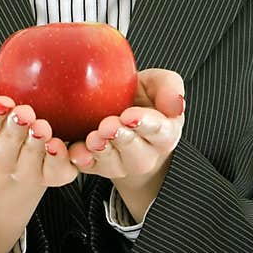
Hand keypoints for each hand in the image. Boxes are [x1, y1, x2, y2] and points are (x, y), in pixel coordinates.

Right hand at [0, 76, 79, 188]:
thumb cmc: (8, 100)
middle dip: (13, 132)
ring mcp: (25, 169)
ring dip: (34, 147)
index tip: (2, 102)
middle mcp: (0, 158)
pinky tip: (58, 145)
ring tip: (42, 127)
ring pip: (26, 166)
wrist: (38, 116)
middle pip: (2, 153)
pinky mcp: (51, 173)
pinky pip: (54, 173)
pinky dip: (57, 161)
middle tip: (25, 113)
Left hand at [64, 69, 185, 190]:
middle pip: (135, 151)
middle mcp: (145, 153)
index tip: (130, 115)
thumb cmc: (143, 98)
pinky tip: (76, 153)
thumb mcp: (157, 84)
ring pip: (113, 163)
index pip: (159, 130)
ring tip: (93, 138)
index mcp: (164, 133)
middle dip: (121, 138)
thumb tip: (177, 104)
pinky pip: (89, 169)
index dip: (145, 124)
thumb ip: (170, 86)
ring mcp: (120, 163)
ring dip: (102, 151)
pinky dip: (82, 161)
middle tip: (107, 126)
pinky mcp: (97, 167)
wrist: (121, 113)